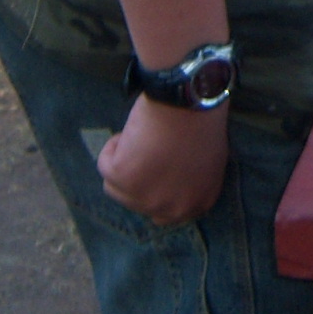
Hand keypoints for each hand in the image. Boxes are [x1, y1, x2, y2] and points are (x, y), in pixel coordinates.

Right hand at [97, 94, 227, 228]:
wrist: (189, 99)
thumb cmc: (201, 120)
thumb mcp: (209, 160)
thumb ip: (189, 182)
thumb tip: (166, 184)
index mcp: (196, 204)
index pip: (165, 214)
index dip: (153, 189)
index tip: (151, 170)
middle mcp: (171, 210)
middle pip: (137, 202)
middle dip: (137, 178)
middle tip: (145, 151)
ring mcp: (146, 199)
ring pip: (115, 187)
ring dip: (124, 162)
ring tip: (142, 138)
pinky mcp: (122, 179)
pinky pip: (104, 166)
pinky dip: (112, 147)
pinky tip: (132, 132)